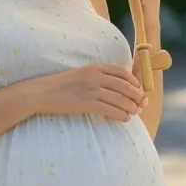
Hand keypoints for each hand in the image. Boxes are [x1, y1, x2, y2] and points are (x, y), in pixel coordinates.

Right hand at [27, 63, 147, 121]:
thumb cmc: (63, 85)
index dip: (134, 82)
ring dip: (131, 107)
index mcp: (96, 67)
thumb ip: (100, 77)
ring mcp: (91, 90)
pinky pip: (109, 110)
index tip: (139, 90)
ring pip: (120, 99)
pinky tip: (124, 118)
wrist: (44, 92)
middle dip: (137, 96)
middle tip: (142, 103)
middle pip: (125, 86)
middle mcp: (96, 76)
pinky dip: (120, 115)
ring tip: (135, 112)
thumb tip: (120, 88)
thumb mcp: (83, 74)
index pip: (122, 72)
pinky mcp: (86, 103)